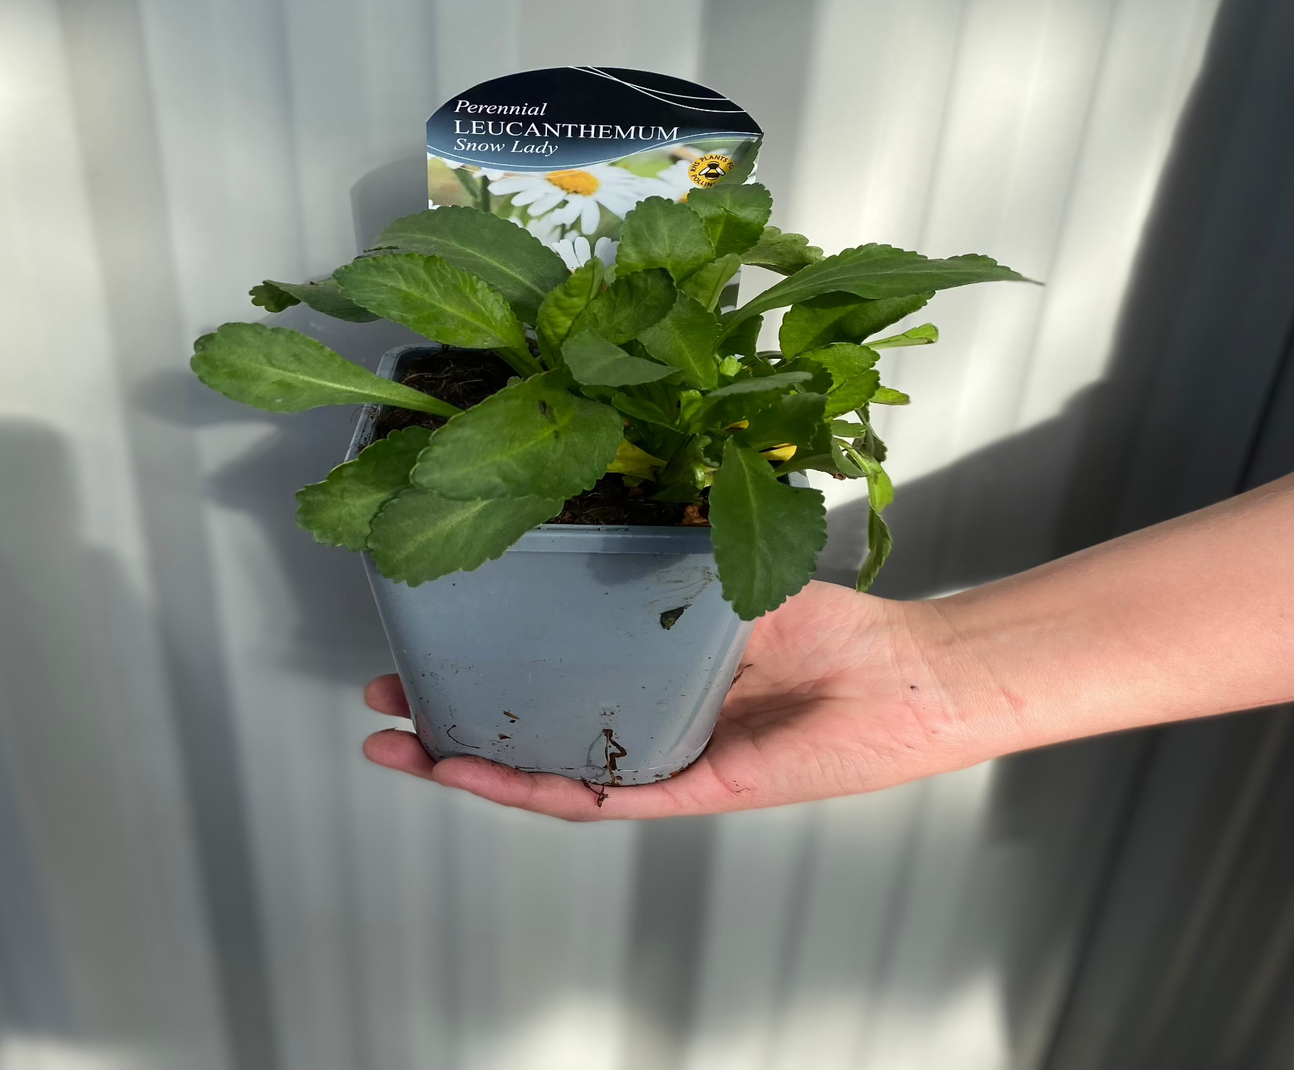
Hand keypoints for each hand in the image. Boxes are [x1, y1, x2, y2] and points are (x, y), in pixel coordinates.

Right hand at [362, 581, 1002, 820]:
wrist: (908, 674)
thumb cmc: (834, 623)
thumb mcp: (729, 569)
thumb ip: (668, 550)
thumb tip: (603, 494)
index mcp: (653, 666)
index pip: (553, 669)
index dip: (487, 659)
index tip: (429, 633)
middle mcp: (649, 716)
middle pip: (533, 726)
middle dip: (453, 715)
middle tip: (384, 695)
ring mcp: (663, 758)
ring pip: (546, 771)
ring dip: (467, 763)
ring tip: (398, 747)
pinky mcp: (689, 790)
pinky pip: (599, 798)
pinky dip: (530, 788)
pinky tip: (472, 775)